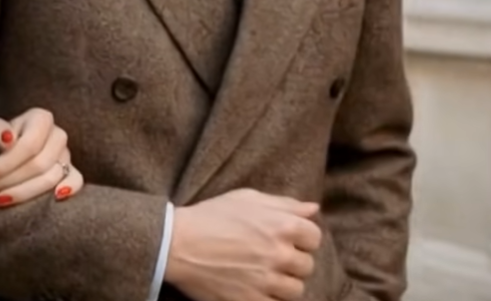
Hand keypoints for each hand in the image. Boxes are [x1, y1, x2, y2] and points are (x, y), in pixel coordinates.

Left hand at [0, 107, 84, 206]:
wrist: (8, 150)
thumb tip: (7, 140)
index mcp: (41, 119)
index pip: (28, 145)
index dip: (5, 163)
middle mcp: (58, 135)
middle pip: (39, 164)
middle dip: (9, 181)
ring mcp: (67, 154)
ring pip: (52, 177)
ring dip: (24, 193)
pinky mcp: (72, 171)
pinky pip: (77, 180)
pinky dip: (70, 189)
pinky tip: (55, 198)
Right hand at [164, 189, 321, 300]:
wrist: (176, 244)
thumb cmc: (210, 216)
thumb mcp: (246, 199)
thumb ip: (284, 203)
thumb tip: (313, 209)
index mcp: (281, 226)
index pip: (314, 238)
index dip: (301, 238)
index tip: (286, 240)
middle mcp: (279, 254)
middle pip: (307, 266)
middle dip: (292, 261)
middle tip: (270, 257)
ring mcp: (266, 281)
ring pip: (295, 290)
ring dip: (283, 283)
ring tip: (264, 275)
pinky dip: (269, 298)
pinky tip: (255, 288)